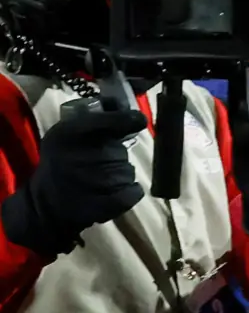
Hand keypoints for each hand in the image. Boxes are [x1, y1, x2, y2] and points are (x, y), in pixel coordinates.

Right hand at [0, 105, 146, 256]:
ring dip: (121, 174)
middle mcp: (76, 156)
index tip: (138, 120)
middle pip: (120, 151)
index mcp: (66, 134)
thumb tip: (129, 108)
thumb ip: (97, 119)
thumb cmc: (62, 162)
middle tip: (99, 162)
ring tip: (101, 179)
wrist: (46, 203)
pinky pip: (133, 192)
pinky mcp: (103, 205)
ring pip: (128, 171)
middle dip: (116, 155)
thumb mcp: (67, 133)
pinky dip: (130, 191)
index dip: (125, 119)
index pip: (104, 121)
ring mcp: (90, 182)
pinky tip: (115, 192)